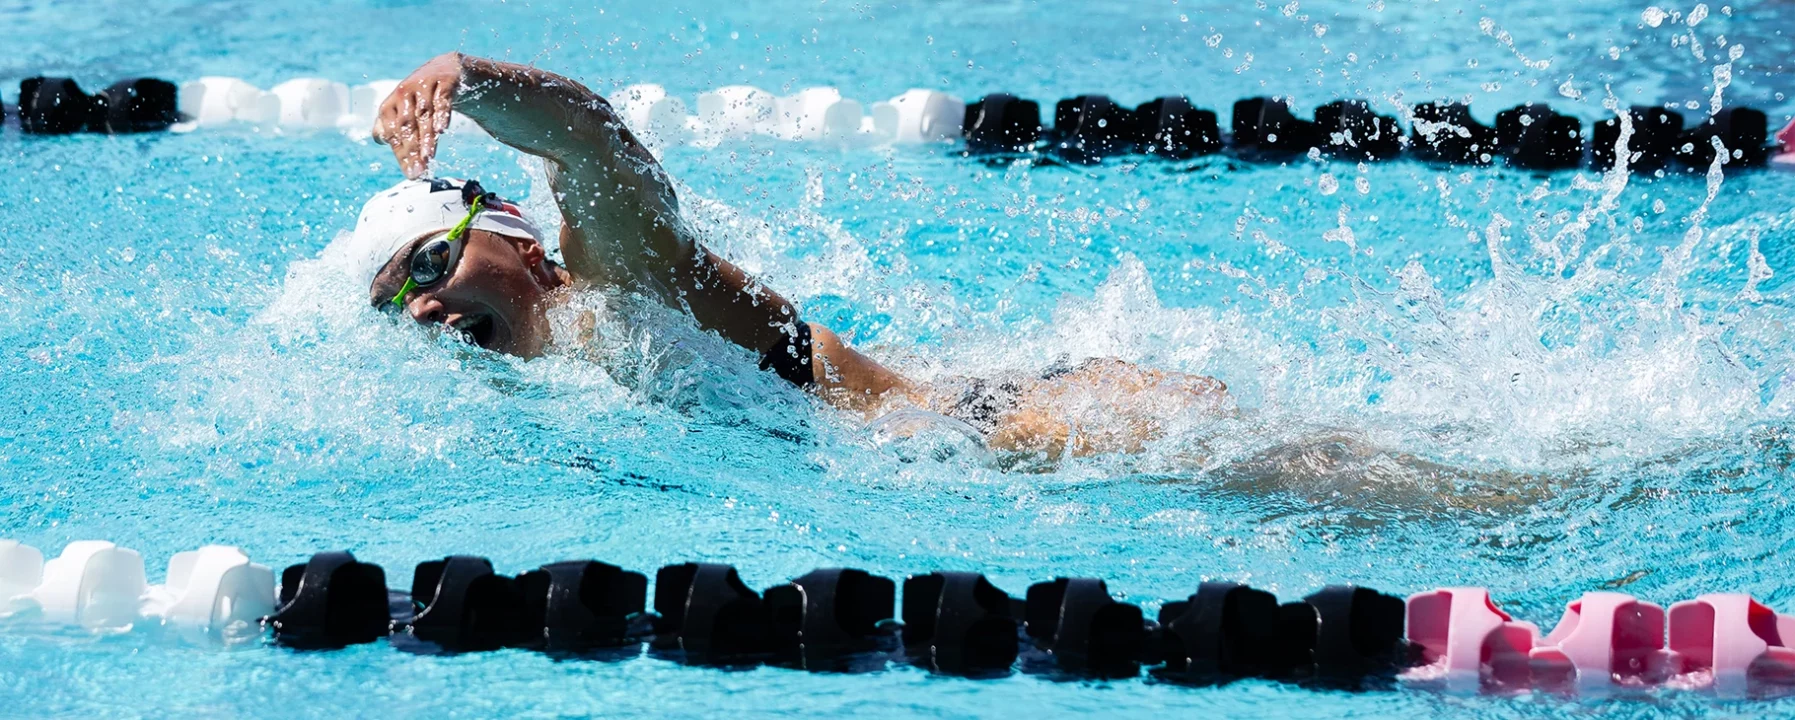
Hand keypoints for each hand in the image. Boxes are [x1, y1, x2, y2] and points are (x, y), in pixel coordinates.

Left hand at [373, 52, 463, 177]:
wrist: (444, 69)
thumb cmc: (420, 97)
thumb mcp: (403, 111)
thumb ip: (391, 126)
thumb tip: (379, 140)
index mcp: (389, 105)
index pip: (393, 134)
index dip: (401, 154)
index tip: (411, 174)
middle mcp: (403, 95)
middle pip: (407, 126)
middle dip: (412, 149)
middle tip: (419, 171)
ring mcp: (423, 87)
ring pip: (424, 115)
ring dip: (426, 137)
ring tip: (429, 157)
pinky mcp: (442, 82)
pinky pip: (442, 100)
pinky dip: (442, 114)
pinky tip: (442, 129)